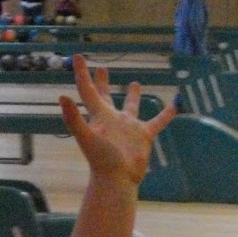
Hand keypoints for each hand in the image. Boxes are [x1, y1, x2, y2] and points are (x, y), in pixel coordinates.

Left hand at [58, 55, 173, 185]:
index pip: (87, 90)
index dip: (82, 73)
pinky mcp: (143, 136)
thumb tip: (62, 96)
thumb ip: (73, 118)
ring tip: (135, 83)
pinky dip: (166, 114)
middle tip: (102, 68)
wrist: (118, 180)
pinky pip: (157, 121)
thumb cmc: (101, 159)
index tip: (78, 56)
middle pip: (105, 96)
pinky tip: (175, 105)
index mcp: (98, 116)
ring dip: (133, 95)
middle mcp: (112, 119)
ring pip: (131, 106)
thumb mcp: (86, 136)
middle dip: (102, 82)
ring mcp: (129, 127)